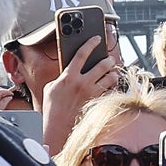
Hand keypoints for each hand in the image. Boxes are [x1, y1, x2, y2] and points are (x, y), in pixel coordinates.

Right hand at [39, 37, 120, 152]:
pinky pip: (110, 91)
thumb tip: (71, 70)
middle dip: (108, 60)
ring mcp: (92, 93)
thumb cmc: (52, 108)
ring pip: (111, 77)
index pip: (82, 53)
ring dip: (113, 73)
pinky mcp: (98, 102)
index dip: (90, 43)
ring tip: (112, 72)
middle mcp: (82, 83)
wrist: (57, 127)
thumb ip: (63, 76)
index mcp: (68, 76)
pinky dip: (112, 87)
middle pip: (102, 64)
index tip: (97, 38)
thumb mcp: (51, 87)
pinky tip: (110, 86)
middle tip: (109, 59)